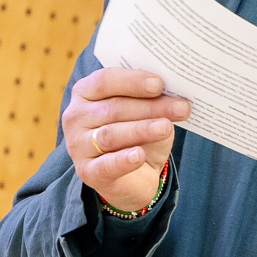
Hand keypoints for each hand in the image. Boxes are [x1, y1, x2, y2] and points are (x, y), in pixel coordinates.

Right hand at [63, 67, 187, 212]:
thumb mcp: (145, 111)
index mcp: (85, 92)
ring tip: (166, 127)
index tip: (159, 84)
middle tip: (180, 107)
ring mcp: (78, 145)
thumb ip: (150, 98)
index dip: (132, 81)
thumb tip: (173, 90)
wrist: (134, 175)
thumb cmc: (138, 134)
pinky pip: (106, 165)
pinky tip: (139, 155)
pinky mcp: (88, 172)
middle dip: (149, 107)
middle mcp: (76, 117)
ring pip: (110, 134)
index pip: (104, 81)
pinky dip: (123, 160)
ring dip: (141, 130)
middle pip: (113, 108)